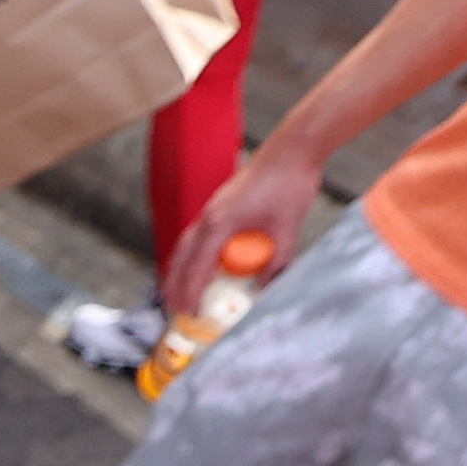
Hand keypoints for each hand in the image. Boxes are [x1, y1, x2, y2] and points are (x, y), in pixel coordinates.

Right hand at [161, 138, 321, 319]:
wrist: (291, 150)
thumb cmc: (288, 182)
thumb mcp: (287, 228)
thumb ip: (278, 261)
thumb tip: (267, 287)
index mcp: (219, 224)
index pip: (196, 268)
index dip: (192, 294)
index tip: (192, 315)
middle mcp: (208, 218)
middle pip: (179, 259)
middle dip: (174, 287)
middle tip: (175, 311)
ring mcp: (211, 210)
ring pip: (184, 248)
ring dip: (179, 272)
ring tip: (177, 293)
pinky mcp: (219, 207)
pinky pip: (196, 238)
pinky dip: (191, 257)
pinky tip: (199, 266)